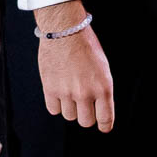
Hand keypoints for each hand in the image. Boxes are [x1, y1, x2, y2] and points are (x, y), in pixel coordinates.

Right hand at [35, 0, 113, 131]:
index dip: (104, 126)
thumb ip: (101, 88)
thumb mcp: (103, 67)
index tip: (103, 126)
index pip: (105, 119)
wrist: (64, 30)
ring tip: (70, 92)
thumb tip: (98, 106)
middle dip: (86, 116)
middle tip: (84, 106)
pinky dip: (56, 104)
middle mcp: (86, 93)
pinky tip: (59, 92)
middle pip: (86, 121)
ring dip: (70, 108)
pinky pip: (53, 109)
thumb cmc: (85, 44)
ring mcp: (67, 92)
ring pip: (69, 116)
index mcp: (103, 87)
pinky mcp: (50, 89)